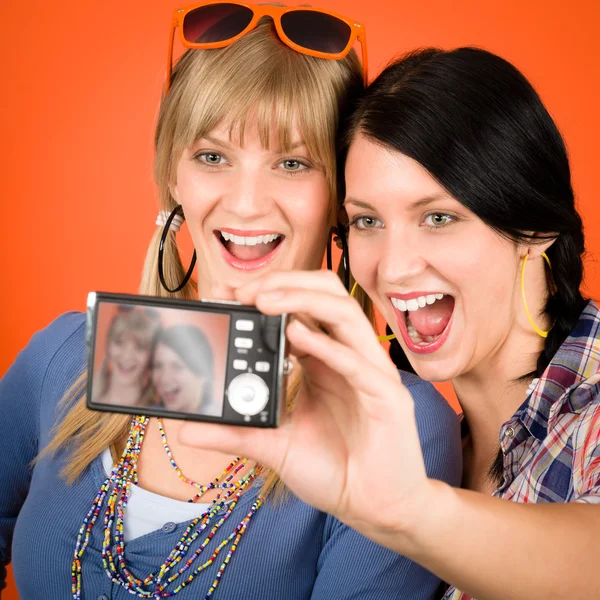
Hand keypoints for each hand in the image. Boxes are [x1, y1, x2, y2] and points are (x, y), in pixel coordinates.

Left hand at [180, 271, 431, 538]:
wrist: (374, 507)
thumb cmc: (334, 471)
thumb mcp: (275, 446)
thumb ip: (235, 432)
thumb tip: (186, 429)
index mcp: (325, 360)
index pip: (301, 309)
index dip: (267, 293)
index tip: (226, 293)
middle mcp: (348, 356)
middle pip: (326, 295)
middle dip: (285, 283)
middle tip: (244, 291)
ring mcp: (370, 372)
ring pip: (344, 313)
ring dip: (302, 299)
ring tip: (262, 301)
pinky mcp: (387, 397)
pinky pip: (358, 362)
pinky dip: (327, 345)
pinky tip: (297, 337)